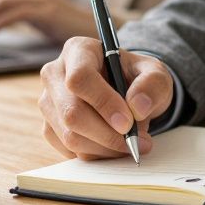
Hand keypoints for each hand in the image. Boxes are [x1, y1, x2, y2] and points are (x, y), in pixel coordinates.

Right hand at [39, 37, 174, 159]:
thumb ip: (152, 84)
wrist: (128, 93)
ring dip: (105, 147)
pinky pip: (69, 150)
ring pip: (70, 136)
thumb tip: (137, 107)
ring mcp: (48, 102)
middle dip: (107, 134)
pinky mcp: (49, 127)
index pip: (80, 78)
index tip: (128, 122)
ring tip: (131, 142)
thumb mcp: (155, 74)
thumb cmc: (138, 78)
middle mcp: (55, 74)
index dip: (103, 103)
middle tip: (136, 140)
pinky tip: (114, 146)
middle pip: (72, 112)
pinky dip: (96, 154)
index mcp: (78, 50)